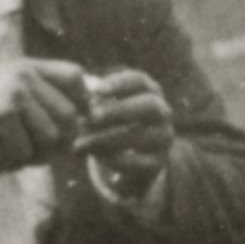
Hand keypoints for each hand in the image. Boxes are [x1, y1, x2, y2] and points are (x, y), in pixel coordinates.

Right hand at [0, 56, 87, 168]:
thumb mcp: (8, 97)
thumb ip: (41, 101)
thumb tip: (88, 116)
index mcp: (27, 66)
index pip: (75, 75)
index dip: (82, 103)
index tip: (70, 126)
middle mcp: (23, 73)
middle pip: (70, 116)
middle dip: (56, 146)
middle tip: (33, 157)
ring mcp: (13, 90)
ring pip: (51, 139)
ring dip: (30, 158)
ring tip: (5, 156)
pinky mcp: (1, 111)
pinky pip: (24, 151)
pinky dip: (7, 164)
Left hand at [74, 64, 175, 199]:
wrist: (127, 159)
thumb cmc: (110, 123)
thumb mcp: (101, 108)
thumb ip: (93, 100)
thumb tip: (83, 90)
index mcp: (148, 91)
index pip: (138, 81)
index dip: (117, 83)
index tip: (94, 90)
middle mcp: (162, 112)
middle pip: (150, 105)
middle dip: (120, 109)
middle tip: (93, 115)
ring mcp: (164, 138)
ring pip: (142, 136)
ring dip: (108, 137)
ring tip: (80, 142)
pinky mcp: (157, 163)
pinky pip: (138, 162)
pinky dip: (113, 159)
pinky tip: (93, 156)